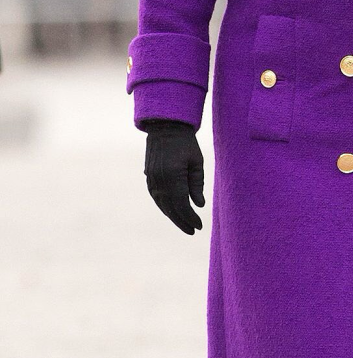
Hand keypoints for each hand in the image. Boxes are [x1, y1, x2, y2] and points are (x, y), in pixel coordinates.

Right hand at [143, 119, 204, 234]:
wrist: (166, 127)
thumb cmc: (186, 143)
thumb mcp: (196, 161)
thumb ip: (197, 184)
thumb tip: (198, 205)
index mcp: (173, 177)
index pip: (182, 205)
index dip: (190, 218)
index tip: (199, 226)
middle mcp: (160, 181)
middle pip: (171, 208)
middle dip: (182, 221)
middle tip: (192, 230)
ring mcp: (152, 180)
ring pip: (162, 205)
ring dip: (172, 216)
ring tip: (184, 224)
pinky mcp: (149, 177)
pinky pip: (156, 198)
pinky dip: (164, 207)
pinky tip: (172, 211)